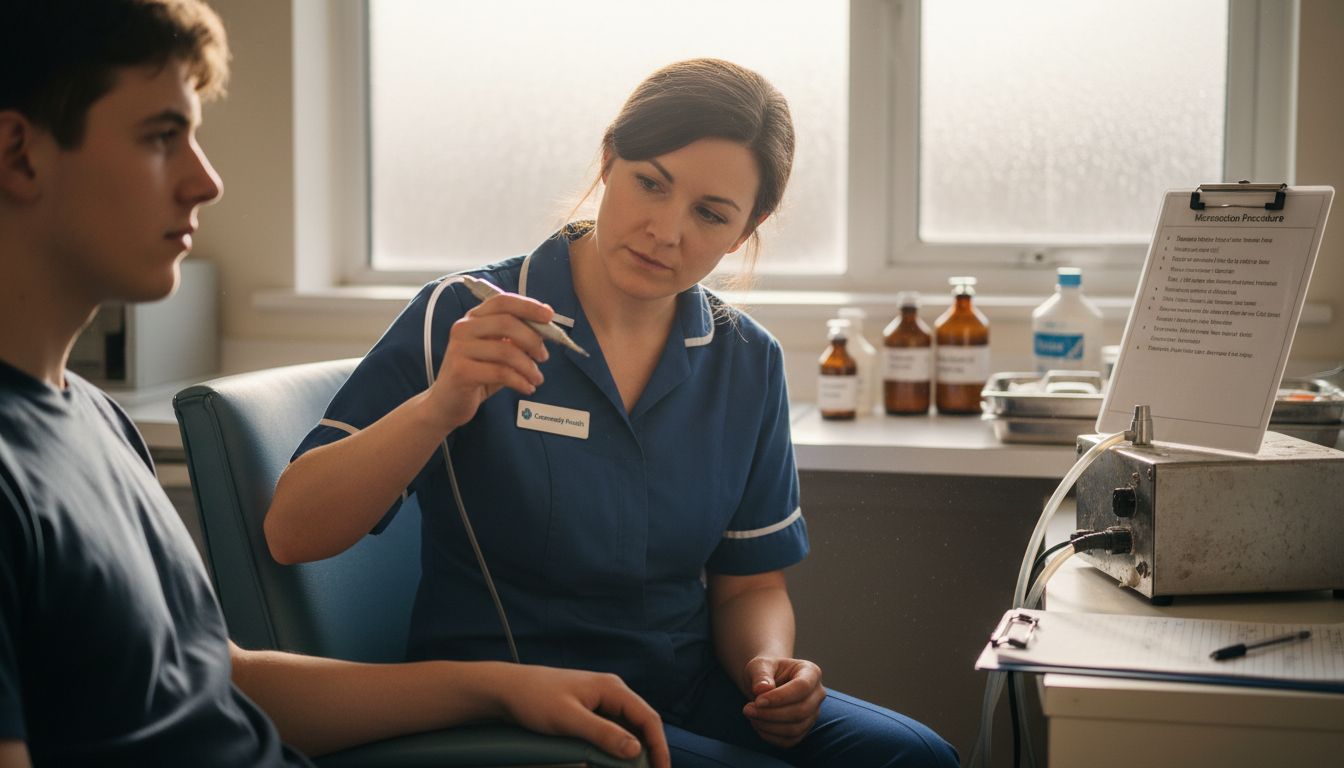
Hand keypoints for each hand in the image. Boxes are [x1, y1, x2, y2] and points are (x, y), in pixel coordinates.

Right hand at [427, 289, 555, 431]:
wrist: (446, 403)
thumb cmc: (477, 374)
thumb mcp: (497, 352)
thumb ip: (515, 339)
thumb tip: (545, 328)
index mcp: (474, 318)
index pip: (502, 301)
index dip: (528, 306)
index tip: (549, 316)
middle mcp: (463, 328)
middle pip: (507, 323)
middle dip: (532, 339)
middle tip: (544, 356)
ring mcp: (460, 349)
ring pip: (506, 351)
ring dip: (529, 366)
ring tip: (537, 378)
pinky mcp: (461, 371)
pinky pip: (500, 373)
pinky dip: (520, 381)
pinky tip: (527, 388)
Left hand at [498, 665, 669, 767]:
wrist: (506, 689)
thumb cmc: (534, 699)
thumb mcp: (568, 719)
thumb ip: (602, 734)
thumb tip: (635, 749)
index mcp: (611, 688)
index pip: (648, 718)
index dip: (659, 746)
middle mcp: (610, 692)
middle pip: (640, 724)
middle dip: (649, 750)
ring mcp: (599, 701)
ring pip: (626, 728)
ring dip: (632, 750)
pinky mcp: (588, 710)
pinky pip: (611, 729)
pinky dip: (615, 746)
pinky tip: (611, 761)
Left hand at [740, 656, 824, 748]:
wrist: (766, 684)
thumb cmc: (765, 672)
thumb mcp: (759, 665)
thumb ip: (760, 674)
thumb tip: (762, 689)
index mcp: (811, 672)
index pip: (802, 687)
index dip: (780, 697)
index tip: (757, 701)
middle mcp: (817, 694)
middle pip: (801, 710)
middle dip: (771, 714)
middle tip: (747, 709)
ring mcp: (813, 714)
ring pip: (796, 728)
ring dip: (769, 726)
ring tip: (750, 715)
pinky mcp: (804, 729)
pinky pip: (790, 740)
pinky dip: (770, 736)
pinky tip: (757, 724)